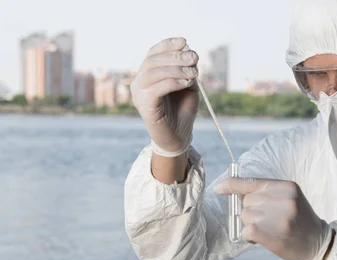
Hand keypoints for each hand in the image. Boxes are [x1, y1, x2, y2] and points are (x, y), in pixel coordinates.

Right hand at [130, 37, 199, 156]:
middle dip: (175, 56)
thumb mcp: (188, 86)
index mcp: (147, 75)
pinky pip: (156, 89)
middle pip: (153, 61)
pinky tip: (186, 82)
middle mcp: (139, 83)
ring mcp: (139, 95)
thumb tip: (190, 53)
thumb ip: (187, 71)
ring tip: (193, 72)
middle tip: (194, 57)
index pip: (153, 53)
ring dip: (176, 69)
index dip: (167, 45)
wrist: (179, 137)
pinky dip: (173, 82)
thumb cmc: (182, 111)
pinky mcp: (145, 107)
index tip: (184, 41)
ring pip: (153, 72)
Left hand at [214, 178, 333, 259]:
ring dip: (251, 225)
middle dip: (251, 212)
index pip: (253, 182)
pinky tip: (260, 239)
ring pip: (246, 216)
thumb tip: (235, 192)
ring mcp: (279, 217)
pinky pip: (247, 230)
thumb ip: (266, 194)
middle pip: (247, 201)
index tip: (218, 188)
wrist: (317, 243)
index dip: (232, 184)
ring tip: (270, 230)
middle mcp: (284, 199)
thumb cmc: (299, 221)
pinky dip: (248, 236)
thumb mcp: (289, 199)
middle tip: (268, 222)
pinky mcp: (273, 233)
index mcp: (287, 186)